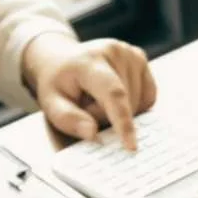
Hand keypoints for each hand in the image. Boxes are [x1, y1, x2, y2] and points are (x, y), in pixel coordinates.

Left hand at [22, 34, 156, 150]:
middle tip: (86, 107)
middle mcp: (115, 51)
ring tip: (98, 98)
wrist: (60, 59)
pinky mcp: (141, 58)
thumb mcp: (51, 104)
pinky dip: (132, 106)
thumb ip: (69, 120)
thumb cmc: (57, 84)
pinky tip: (114, 97)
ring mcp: (130, 53)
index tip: (131, 146)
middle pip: (125, 103)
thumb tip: (92, 133)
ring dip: (119, 112)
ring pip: (138, 103)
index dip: (123, 122)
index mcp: (90, 61)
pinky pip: (146, 97)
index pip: (114, 94)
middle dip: (107, 117)